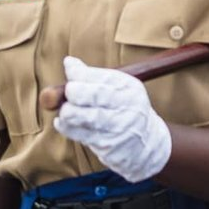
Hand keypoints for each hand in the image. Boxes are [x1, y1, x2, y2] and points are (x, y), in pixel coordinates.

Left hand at [52, 57, 171, 182]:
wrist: (147, 142)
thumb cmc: (124, 109)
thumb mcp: (117, 89)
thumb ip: (92, 77)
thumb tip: (68, 62)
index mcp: (130, 88)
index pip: (103, 77)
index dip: (81, 73)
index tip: (69, 68)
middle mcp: (128, 106)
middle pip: (97, 95)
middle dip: (75, 91)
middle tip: (67, 92)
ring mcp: (119, 127)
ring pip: (87, 117)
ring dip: (68, 112)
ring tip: (64, 110)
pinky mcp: (109, 146)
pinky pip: (81, 135)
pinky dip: (66, 127)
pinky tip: (62, 122)